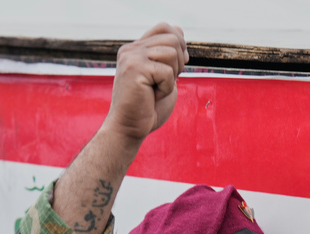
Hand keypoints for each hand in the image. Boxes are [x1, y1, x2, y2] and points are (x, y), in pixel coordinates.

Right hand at [102, 23, 187, 143]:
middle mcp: (131, 50)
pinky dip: (166, 88)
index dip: (179, 43)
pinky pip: (166, 72)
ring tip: (156, 89)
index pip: (164, 27)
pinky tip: (152, 96)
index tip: (175, 67)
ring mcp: (131, 57)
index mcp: (135, 49)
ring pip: (172, 52)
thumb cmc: (147, 108)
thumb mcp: (163, 76)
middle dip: (179, 62)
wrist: (129, 129)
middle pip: (173, 38)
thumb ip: (170, 56)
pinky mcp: (135, 69)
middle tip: (165, 82)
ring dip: (172, 76)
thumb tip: (181, 31)